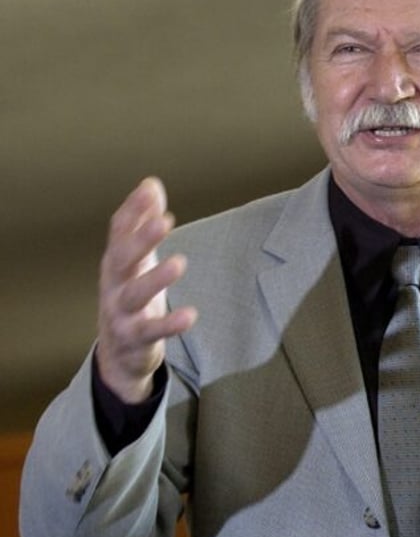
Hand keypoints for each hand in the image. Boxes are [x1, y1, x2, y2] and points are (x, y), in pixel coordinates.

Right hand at [95, 178, 196, 402]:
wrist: (119, 352)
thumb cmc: (131, 294)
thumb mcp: (137, 259)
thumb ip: (143, 222)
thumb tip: (151, 184)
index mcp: (115, 261)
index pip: (118, 231)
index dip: (132, 210)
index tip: (150, 189)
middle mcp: (113, 284)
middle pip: (122, 258)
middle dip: (140, 239)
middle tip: (164, 221)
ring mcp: (120, 313)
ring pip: (134, 295)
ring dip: (155, 279)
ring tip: (179, 263)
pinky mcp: (135, 338)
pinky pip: (151, 331)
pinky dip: (169, 324)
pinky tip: (190, 315)